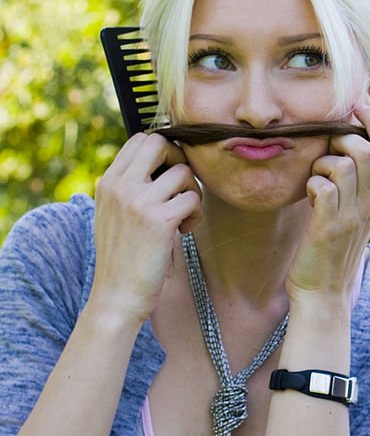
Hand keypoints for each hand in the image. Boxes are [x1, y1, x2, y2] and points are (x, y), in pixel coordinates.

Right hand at [91, 133, 202, 323]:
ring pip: (184, 172)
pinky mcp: (158, 220)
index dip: (165, 151)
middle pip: (161, 142)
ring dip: (193, 193)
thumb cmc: (123, 256)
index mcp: (108, 182)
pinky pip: (193, 199)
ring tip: (183, 216)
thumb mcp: (114, 213)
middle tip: (182, 188)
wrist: (116, 295)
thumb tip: (163, 162)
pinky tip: (184, 231)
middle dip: (181, 160)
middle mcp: (120, 186)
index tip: (170, 174)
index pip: (140, 139)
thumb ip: (130, 187)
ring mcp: (138, 201)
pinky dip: (196, 214)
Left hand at [286, 105, 369, 306]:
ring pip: (343, 164)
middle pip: (369, 149)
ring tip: (316, 174)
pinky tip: (307, 195)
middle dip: (344, 136)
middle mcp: (369, 203)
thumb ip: (354, 182)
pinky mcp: (328, 228)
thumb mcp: (353, 211)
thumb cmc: (331, 247)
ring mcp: (351, 216)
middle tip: (327, 146)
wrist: (323, 293)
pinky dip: (312, 183)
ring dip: (324, 160)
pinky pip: (323, 188)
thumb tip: (345, 143)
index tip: (357, 110)